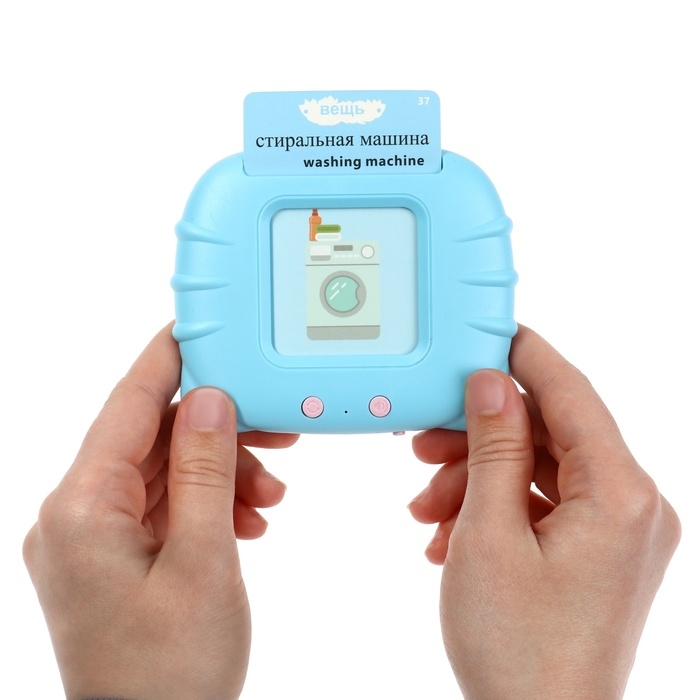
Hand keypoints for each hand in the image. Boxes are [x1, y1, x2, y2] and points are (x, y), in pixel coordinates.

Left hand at [23, 324, 297, 699]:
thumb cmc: (172, 674)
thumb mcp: (203, 562)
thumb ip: (204, 471)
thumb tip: (208, 398)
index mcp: (81, 509)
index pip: (128, 405)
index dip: (169, 359)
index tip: (203, 327)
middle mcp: (74, 514)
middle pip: (151, 438)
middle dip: (218, 432)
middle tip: (277, 430)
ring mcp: (91, 536)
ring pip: (163, 470)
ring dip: (220, 472)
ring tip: (270, 497)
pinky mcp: (112, 554)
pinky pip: (163, 504)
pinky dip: (207, 501)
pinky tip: (247, 519)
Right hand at [410, 325, 679, 699]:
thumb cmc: (517, 651)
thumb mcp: (489, 532)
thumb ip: (494, 445)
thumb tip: (490, 383)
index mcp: (621, 495)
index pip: (572, 394)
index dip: (526, 357)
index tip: (488, 335)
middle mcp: (635, 507)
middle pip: (551, 434)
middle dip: (480, 436)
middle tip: (426, 442)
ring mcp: (620, 532)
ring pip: (541, 470)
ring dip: (478, 478)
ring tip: (427, 506)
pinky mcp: (600, 552)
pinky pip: (545, 504)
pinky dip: (497, 507)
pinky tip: (450, 532)